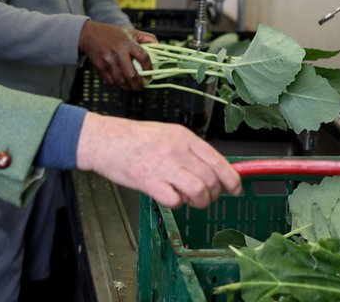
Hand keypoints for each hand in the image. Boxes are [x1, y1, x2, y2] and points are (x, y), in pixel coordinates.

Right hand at [76, 112, 241, 207]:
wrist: (103, 139)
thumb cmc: (134, 138)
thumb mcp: (167, 134)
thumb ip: (189, 150)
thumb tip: (213, 170)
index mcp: (183, 136)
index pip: (218, 161)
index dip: (231, 179)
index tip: (236, 189)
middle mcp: (176, 149)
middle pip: (211, 180)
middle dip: (212, 194)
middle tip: (204, 197)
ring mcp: (162, 165)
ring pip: (198, 191)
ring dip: (198, 202)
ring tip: (188, 200)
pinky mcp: (148, 181)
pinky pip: (175, 201)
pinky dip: (176, 204)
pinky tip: (168, 197)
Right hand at [79, 21, 151, 90]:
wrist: (89, 34)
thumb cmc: (112, 33)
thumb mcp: (130, 32)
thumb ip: (146, 38)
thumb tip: (159, 46)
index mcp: (127, 42)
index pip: (143, 57)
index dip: (149, 68)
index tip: (150, 75)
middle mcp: (118, 52)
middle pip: (131, 74)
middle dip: (138, 84)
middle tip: (141, 86)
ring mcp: (108, 60)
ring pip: (121, 80)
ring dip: (128, 87)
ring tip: (131, 87)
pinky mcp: (100, 66)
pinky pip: (111, 81)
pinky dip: (117, 84)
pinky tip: (120, 82)